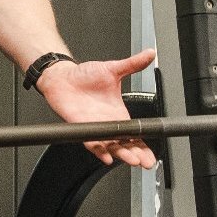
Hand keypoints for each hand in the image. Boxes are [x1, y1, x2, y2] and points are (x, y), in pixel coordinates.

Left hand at [35, 49, 158, 168]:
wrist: (63, 77)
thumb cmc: (85, 75)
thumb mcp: (113, 68)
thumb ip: (133, 63)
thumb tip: (150, 53)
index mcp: (119, 113)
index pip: (135, 133)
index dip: (144, 144)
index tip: (152, 153)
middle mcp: (109, 123)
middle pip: (126, 144)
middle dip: (137, 154)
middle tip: (147, 162)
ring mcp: (95, 128)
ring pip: (111, 146)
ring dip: (121, 154)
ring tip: (132, 160)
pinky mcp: (82, 128)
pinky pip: (92, 143)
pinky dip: (99, 150)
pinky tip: (107, 157)